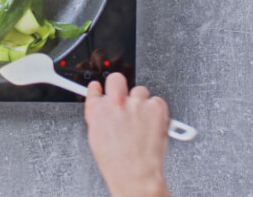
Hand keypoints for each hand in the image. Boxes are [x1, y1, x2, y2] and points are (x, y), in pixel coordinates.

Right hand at [85, 73, 170, 196]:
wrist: (136, 174)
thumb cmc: (117, 162)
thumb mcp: (96, 137)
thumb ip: (99, 116)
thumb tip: (102, 108)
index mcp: (97, 109)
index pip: (95, 88)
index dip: (99, 89)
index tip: (101, 89)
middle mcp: (115, 102)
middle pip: (117, 78)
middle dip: (119, 85)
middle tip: (124, 98)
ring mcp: (136, 103)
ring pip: (140, 91)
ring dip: (141, 102)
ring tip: (141, 121)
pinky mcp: (155, 107)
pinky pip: (157, 101)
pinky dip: (156, 110)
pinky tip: (152, 123)